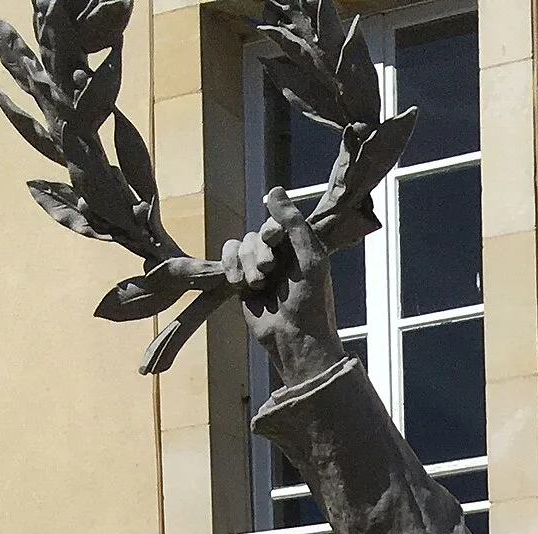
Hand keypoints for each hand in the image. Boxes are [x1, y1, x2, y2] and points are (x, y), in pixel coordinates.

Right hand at [223, 186, 341, 391]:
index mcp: (299, 246)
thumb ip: (294, 223)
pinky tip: (240, 284)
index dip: (271, 229)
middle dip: (259, 252)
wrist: (295, 339)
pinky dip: (230, 266)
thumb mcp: (310, 259)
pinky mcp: (242, 280)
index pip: (276, 221)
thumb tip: (273, 190)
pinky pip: (227, 257)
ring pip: (240, 245)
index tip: (275, 239)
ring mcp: (259, 267)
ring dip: (246, 264)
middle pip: (256, 234)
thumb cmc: (310, 302)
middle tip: (269, 271)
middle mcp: (279, 254)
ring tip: (258, 285)